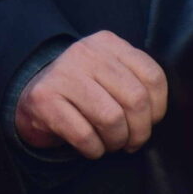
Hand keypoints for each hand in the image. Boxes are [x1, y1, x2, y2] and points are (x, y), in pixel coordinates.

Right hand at [14, 31, 167, 159]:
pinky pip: (85, 136)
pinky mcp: (44, 98)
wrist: (34, 98)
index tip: (147, 122)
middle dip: (139, 132)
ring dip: (116, 142)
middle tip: (131, 141)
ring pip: (112, 119)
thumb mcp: (111, 75)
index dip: (158, 109)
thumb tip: (156, 115)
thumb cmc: (84, 92)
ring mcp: (62, 73)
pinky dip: (94, 150)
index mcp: (108, 43)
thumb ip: (136, 83)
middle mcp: (85, 52)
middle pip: (136, 100)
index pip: (153, 77)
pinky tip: (90, 146)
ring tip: (110, 143)